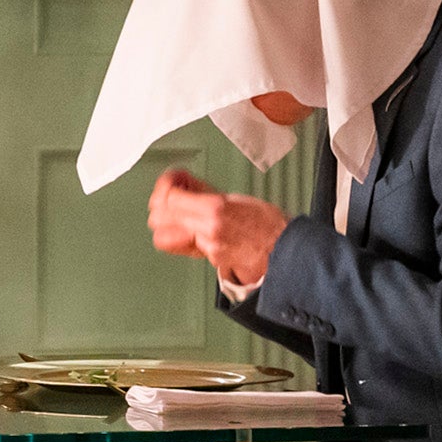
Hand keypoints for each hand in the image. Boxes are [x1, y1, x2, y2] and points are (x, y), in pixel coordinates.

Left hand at [148, 167, 289, 287]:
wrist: (283, 248)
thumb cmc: (267, 222)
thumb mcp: (235, 198)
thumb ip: (204, 193)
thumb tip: (183, 185)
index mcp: (215, 209)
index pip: (170, 197)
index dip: (167, 187)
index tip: (172, 182)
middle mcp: (208, 230)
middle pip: (158, 218)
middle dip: (160, 206)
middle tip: (169, 198)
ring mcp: (207, 247)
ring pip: (163, 238)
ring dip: (166, 225)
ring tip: (177, 215)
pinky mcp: (209, 259)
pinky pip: (184, 247)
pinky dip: (184, 238)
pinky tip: (193, 229)